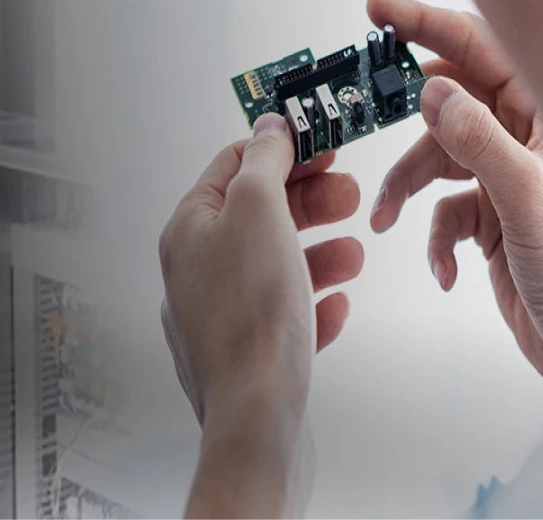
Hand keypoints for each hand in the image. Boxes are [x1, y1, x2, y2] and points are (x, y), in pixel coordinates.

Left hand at [160, 114, 362, 518]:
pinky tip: (335, 308)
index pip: (232, 166)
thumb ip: (264, 161)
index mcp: (188, 230)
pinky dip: (310, 303)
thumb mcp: (260, 210)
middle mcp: (194, 269)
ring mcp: (215, 315)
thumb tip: (269, 125)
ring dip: (317, 252)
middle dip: (308, 202)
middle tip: (349, 196)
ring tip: (353, 255)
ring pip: (272, 265)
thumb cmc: (252, 315)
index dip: (281, 150)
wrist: (255, 416)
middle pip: (257, 215)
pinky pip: (279, 316)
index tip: (324, 145)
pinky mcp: (241, 355)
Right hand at [368, 0, 542, 397]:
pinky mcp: (487, 216)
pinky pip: (440, 208)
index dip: (426, 23)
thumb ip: (475, 139)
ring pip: (433, 158)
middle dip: (404, 117)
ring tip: (385, 217)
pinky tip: (446, 269)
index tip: (378, 11)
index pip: (479, 48)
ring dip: (405, 188)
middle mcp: (522, 139)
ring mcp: (502, 177)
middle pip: (446, 99)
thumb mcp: (521, 197)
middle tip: (364, 110)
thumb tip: (430, 91)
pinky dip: (432, 237)